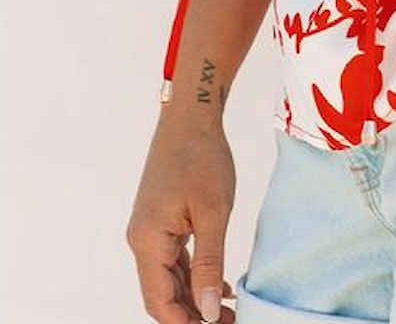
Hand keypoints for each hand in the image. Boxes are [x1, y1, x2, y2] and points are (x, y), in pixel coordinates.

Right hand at [127, 118, 235, 322]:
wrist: (192, 116)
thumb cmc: (203, 157)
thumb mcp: (213, 213)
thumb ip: (209, 264)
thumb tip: (209, 311)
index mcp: (147, 240)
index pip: (159, 301)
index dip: (185, 322)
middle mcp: (142, 239)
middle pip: (162, 294)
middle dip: (192, 314)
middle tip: (229, 322)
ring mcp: (150, 230)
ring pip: (168, 278)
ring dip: (195, 297)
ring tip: (230, 311)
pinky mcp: (161, 220)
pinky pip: (173, 259)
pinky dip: (194, 275)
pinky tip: (219, 284)